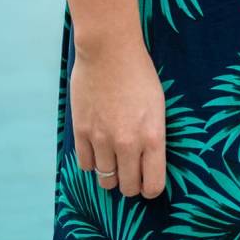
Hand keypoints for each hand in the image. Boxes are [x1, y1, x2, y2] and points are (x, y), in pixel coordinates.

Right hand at [71, 36, 165, 199]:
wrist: (109, 51)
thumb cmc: (139, 74)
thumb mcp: (157, 105)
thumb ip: (153, 136)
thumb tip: (147, 162)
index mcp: (152, 136)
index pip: (153, 185)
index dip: (151, 189)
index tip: (148, 183)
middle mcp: (127, 143)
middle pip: (128, 187)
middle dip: (131, 184)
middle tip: (131, 173)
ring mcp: (101, 140)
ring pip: (105, 180)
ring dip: (111, 175)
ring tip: (114, 161)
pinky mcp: (81, 133)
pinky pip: (86, 165)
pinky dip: (93, 162)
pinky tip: (98, 150)